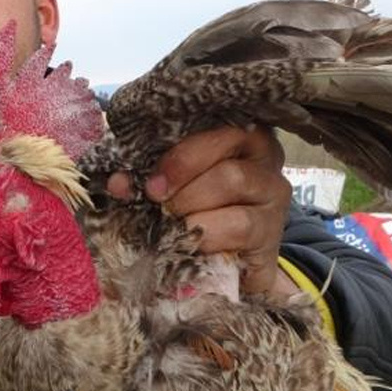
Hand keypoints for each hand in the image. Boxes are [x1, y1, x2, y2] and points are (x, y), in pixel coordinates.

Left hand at [108, 125, 296, 295]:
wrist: (225, 268)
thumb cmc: (196, 216)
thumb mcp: (174, 189)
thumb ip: (151, 177)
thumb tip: (118, 183)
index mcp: (237, 135)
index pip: (211, 122)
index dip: (177, 150)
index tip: (149, 180)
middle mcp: (264, 157)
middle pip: (223, 144)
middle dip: (181, 172)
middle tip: (156, 199)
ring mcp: (273, 194)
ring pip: (232, 179)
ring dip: (192, 203)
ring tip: (173, 224)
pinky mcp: (272, 233)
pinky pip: (239, 224)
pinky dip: (207, 235)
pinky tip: (191, 246)